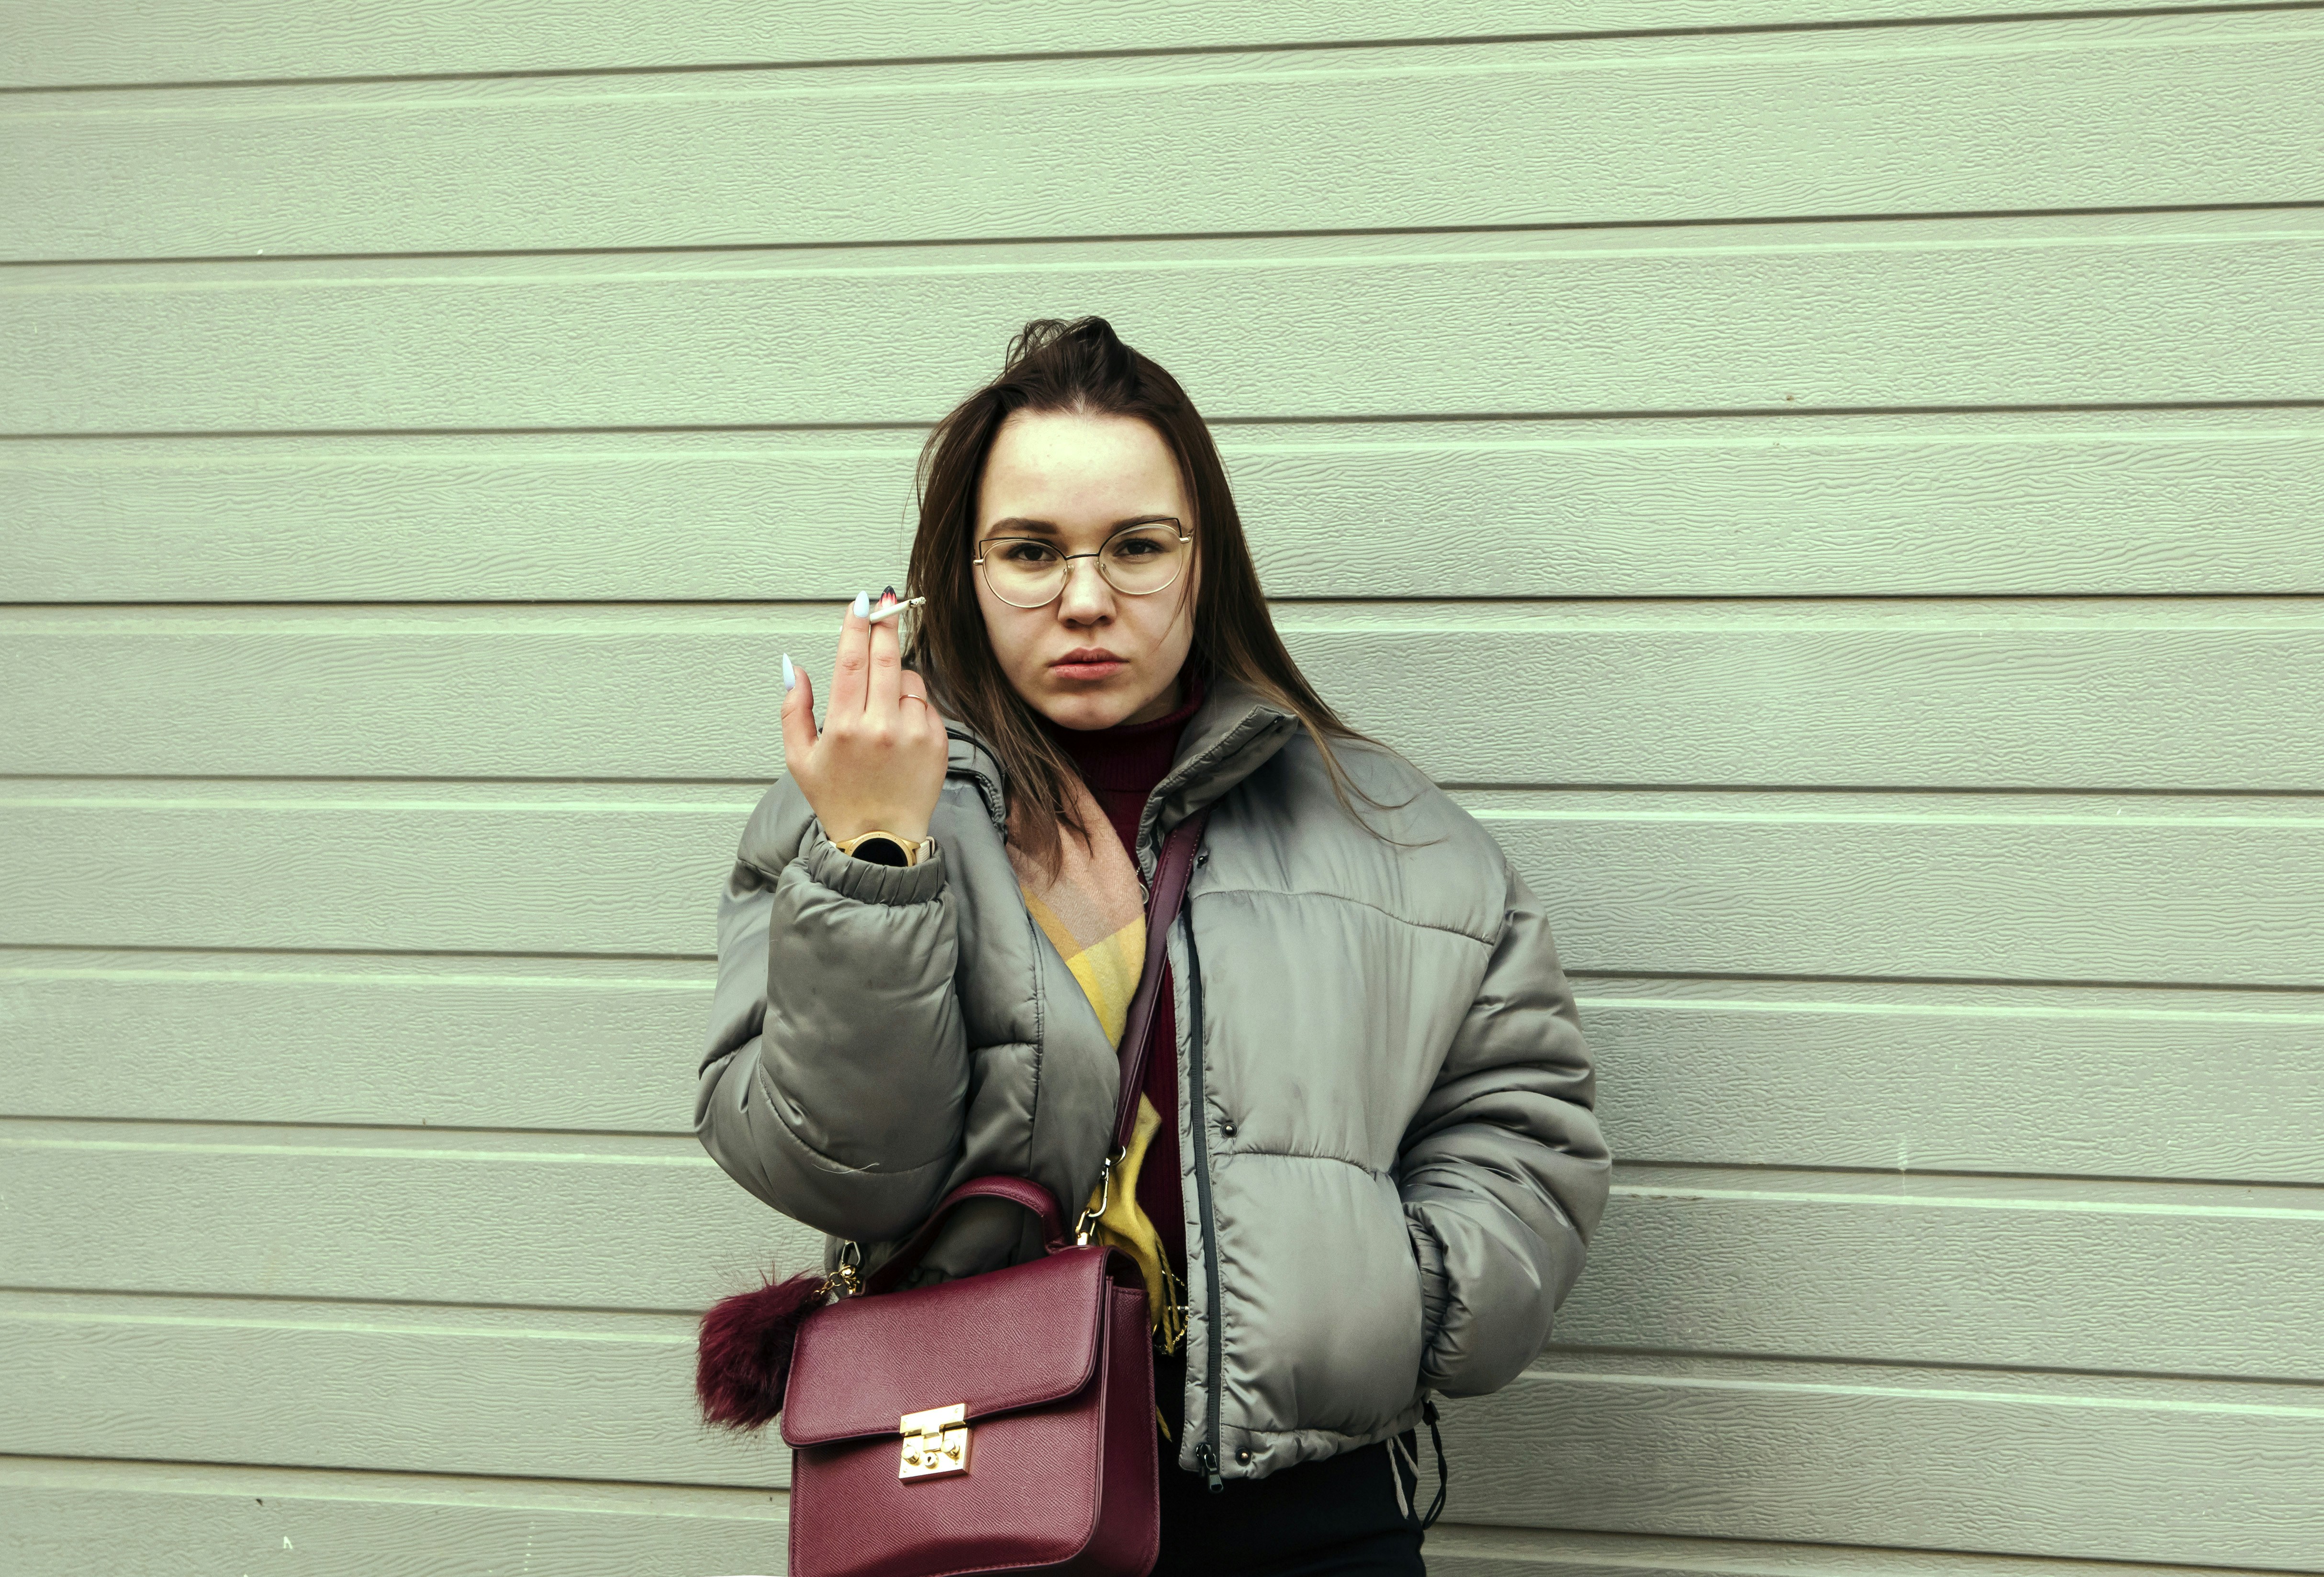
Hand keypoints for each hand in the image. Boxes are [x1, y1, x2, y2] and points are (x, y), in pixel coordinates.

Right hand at [781, 589, 949, 844]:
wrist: (880, 842)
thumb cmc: (838, 799)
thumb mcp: (799, 758)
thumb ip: (793, 709)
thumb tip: (795, 667)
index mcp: (845, 727)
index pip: (852, 660)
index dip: (857, 625)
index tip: (862, 602)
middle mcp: (882, 727)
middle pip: (886, 657)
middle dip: (885, 625)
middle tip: (886, 604)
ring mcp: (914, 734)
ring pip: (909, 679)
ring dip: (896, 676)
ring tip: (881, 703)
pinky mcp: (938, 743)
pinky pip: (926, 704)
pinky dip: (913, 704)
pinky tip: (899, 726)